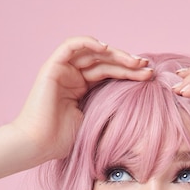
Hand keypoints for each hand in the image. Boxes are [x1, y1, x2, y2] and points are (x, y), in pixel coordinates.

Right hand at [12, 36, 152, 163]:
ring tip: (134, 62)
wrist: (39, 146)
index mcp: (83, 90)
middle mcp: (73, 77)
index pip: (110, 74)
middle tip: (147, 68)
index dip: (130, 73)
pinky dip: (89, 43)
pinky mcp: (53, 68)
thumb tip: (138, 110)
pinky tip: (107, 48)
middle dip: (127, 63)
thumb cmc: (64, 142)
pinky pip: (71, 46)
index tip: (149, 77)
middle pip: (104, 62)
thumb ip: (110, 111)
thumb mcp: (96, 123)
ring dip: (115, 54)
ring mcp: (63, 71)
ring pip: (92, 53)